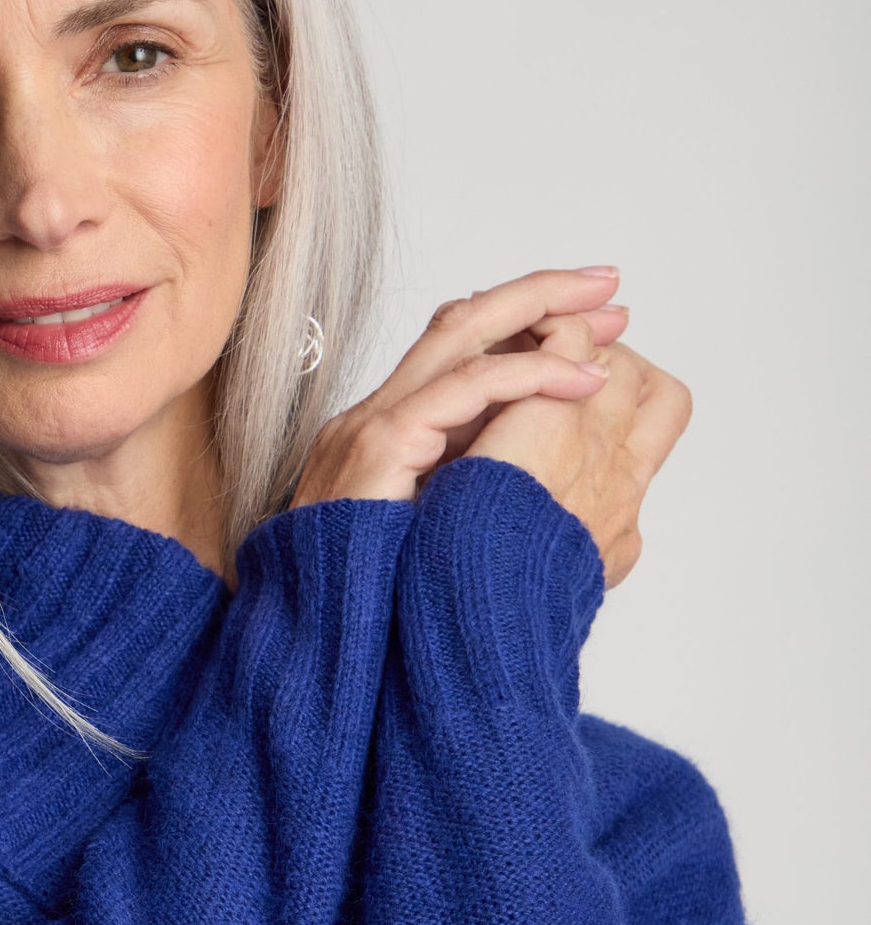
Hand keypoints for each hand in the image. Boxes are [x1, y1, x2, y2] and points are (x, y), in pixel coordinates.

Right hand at [289, 267, 688, 586]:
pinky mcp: (380, 445)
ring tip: (610, 318)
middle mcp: (374, 416)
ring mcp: (373, 425)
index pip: (456, 350)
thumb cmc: (372, 606)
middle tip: (610, 282)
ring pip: (464, 333)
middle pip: (462, 321)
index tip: (590, 318)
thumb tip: (534, 468)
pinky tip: (582, 380)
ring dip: (546, 314)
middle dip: (543, 294)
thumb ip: (463, 487)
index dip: (521, 321)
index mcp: (385, 433)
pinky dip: (532, 374)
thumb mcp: (428, 531)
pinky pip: (466, 387)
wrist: (314, 641)